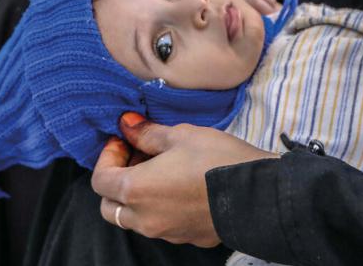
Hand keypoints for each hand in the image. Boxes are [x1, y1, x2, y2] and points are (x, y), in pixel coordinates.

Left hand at [91, 113, 277, 246]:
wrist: (261, 196)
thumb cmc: (219, 160)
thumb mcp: (181, 135)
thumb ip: (147, 133)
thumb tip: (126, 124)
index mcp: (136, 191)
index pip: (100, 180)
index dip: (108, 156)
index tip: (125, 139)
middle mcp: (145, 218)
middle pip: (110, 207)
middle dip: (116, 181)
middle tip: (138, 156)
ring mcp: (166, 232)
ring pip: (135, 219)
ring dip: (138, 196)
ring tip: (162, 169)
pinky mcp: (187, 238)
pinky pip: (161, 225)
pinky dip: (159, 207)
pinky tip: (181, 185)